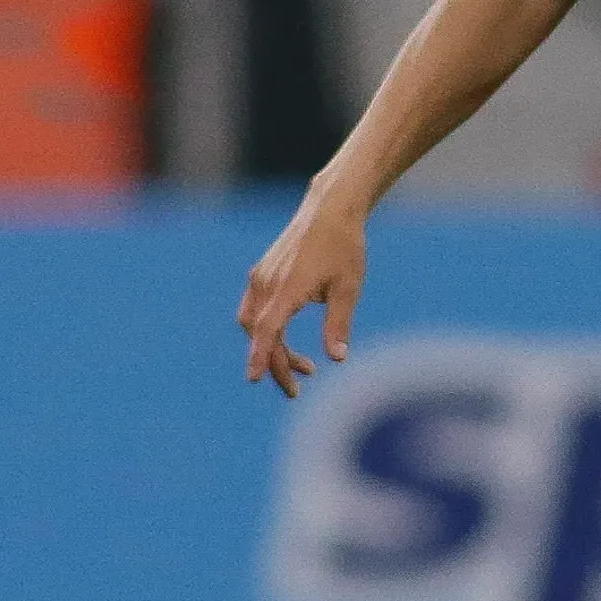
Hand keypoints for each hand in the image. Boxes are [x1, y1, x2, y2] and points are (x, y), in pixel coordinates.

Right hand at [238, 193, 369, 399]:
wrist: (329, 210)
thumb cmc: (344, 248)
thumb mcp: (348, 289)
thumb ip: (338, 325)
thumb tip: (337, 359)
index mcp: (288, 288)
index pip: (268, 330)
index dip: (261, 356)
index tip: (254, 379)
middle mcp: (267, 283)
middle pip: (260, 333)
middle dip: (275, 364)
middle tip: (297, 389)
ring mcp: (261, 277)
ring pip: (253, 323)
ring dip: (271, 348)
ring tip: (303, 366)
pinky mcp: (262, 273)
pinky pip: (254, 309)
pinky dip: (265, 330)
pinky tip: (287, 340)